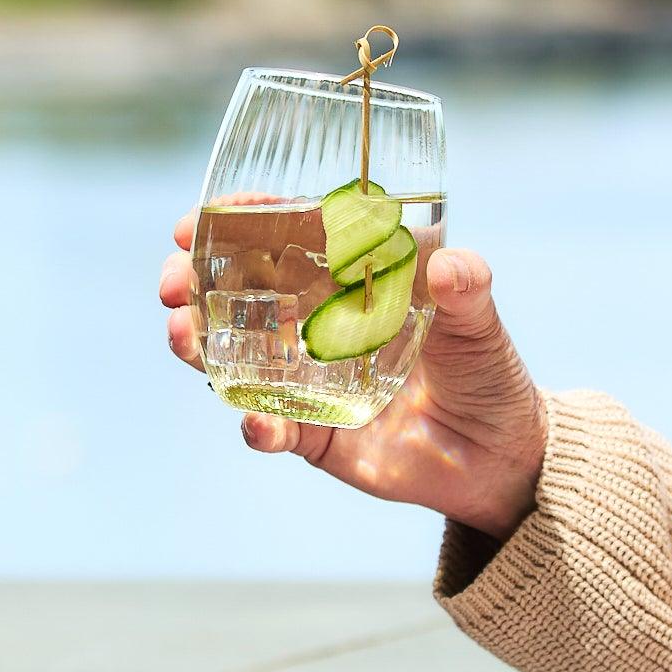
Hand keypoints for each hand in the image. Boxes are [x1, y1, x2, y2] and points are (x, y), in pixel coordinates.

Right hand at [161, 213, 546, 539]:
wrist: (500, 453)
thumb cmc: (486, 369)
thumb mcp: (480, 323)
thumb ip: (468, 291)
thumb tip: (452, 267)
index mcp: (346, 280)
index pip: (277, 239)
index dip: (230, 225)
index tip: (194, 219)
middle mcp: (313, 324)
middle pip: (232, 295)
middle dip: (189, 283)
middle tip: (171, 280)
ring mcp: (306, 379)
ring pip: (231, 358)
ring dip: (196, 346)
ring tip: (181, 337)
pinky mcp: (314, 434)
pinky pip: (272, 428)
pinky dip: (257, 426)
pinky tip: (256, 422)